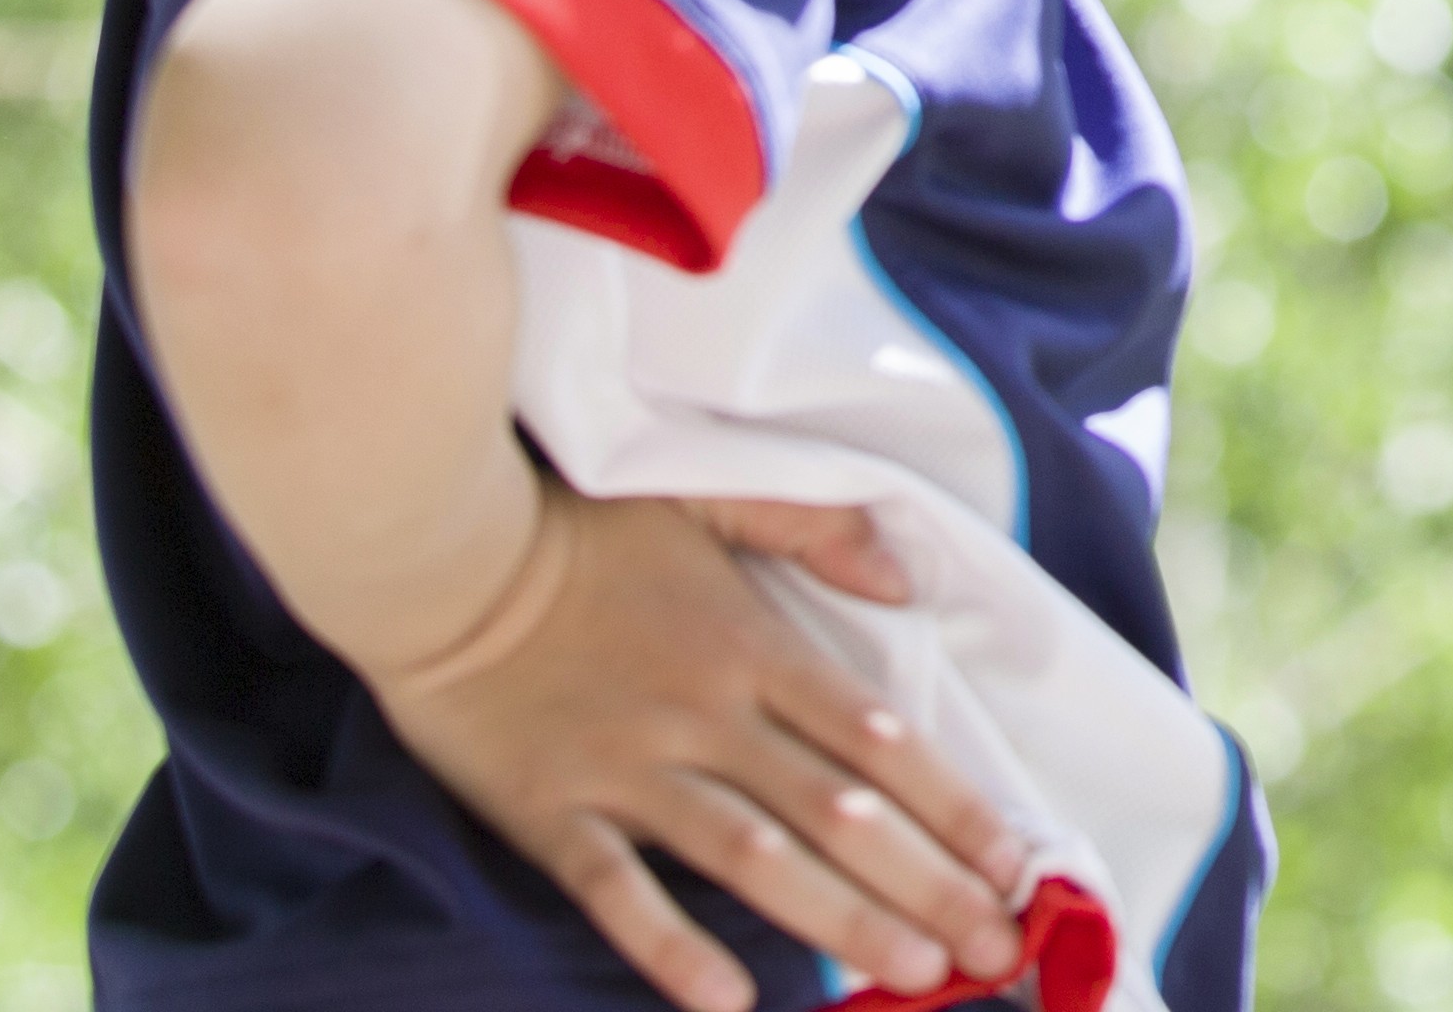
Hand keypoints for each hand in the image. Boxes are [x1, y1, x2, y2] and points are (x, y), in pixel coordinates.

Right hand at [367, 477, 1028, 1011]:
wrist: (439, 548)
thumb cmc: (576, 522)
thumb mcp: (707, 493)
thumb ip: (814, 528)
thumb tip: (907, 583)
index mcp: (754, 646)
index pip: (879, 739)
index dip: (952, 806)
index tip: (1013, 861)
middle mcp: (708, 716)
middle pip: (839, 812)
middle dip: (927, 885)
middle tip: (992, 949)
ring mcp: (630, 770)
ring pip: (755, 859)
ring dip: (840, 919)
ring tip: (915, 975)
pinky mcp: (550, 813)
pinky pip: (618, 892)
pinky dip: (672, 946)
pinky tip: (727, 1001)